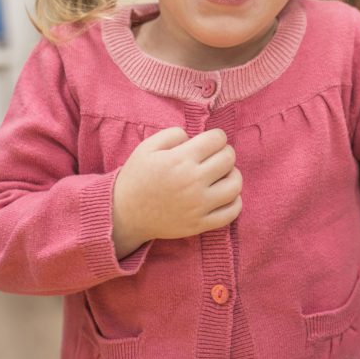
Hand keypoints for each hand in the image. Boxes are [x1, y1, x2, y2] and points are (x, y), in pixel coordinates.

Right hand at [112, 127, 242, 257]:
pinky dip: (234, 201)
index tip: (209, 142)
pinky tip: (223, 195)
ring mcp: (198, 205)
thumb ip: (173, 134)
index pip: (218, 139)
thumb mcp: (147, 147)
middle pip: (229, 159)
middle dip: (224, 152)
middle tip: (214, 157)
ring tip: (220, 175)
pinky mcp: (200, 225)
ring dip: (232, 175)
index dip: (216, 137)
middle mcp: (192, 182)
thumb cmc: (137, 177)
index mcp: (180, 160)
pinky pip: (232, 212)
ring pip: (235, 184)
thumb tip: (195, 137)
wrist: (123, 214)